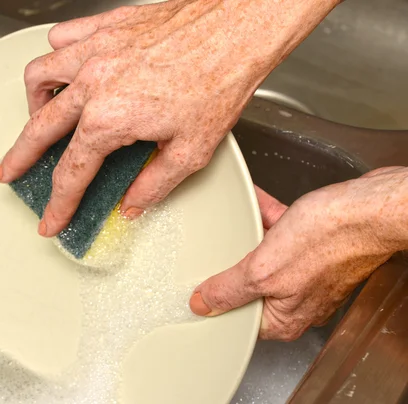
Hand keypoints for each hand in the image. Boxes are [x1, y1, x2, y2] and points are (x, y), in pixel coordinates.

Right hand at [0, 0, 340, 236]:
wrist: (237, 27)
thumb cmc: (220, 80)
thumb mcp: (191, 151)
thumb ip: (154, 184)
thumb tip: (132, 204)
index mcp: (109, 119)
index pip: (71, 173)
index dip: (59, 204)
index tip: (52, 219)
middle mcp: (92, 83)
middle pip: (38, 128)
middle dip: (19, 157)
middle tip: (9, 172)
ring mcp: (95, 50)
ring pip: (39, 76)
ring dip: (32, 103)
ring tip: (35, 118)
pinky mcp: (105, 27)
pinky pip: (63, 39)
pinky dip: (57, 58)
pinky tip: (65, 70)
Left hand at [190, 166, 407, 340]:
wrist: (372, 208)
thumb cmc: (331, 240)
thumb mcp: (264, 270)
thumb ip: (230, 289)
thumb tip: (203, 304)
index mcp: (284, 317)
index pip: (238, 317)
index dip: (217, 301)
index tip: (198, 286)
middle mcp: (297, 300)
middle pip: (249, 285)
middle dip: (233, 261)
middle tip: (214, 248)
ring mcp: (307, 273)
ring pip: (266, 256)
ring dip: (249, 234)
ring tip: (235, 220)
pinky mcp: (315, 247)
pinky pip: (282, 234)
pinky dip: (267, 219)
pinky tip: (255, 202)